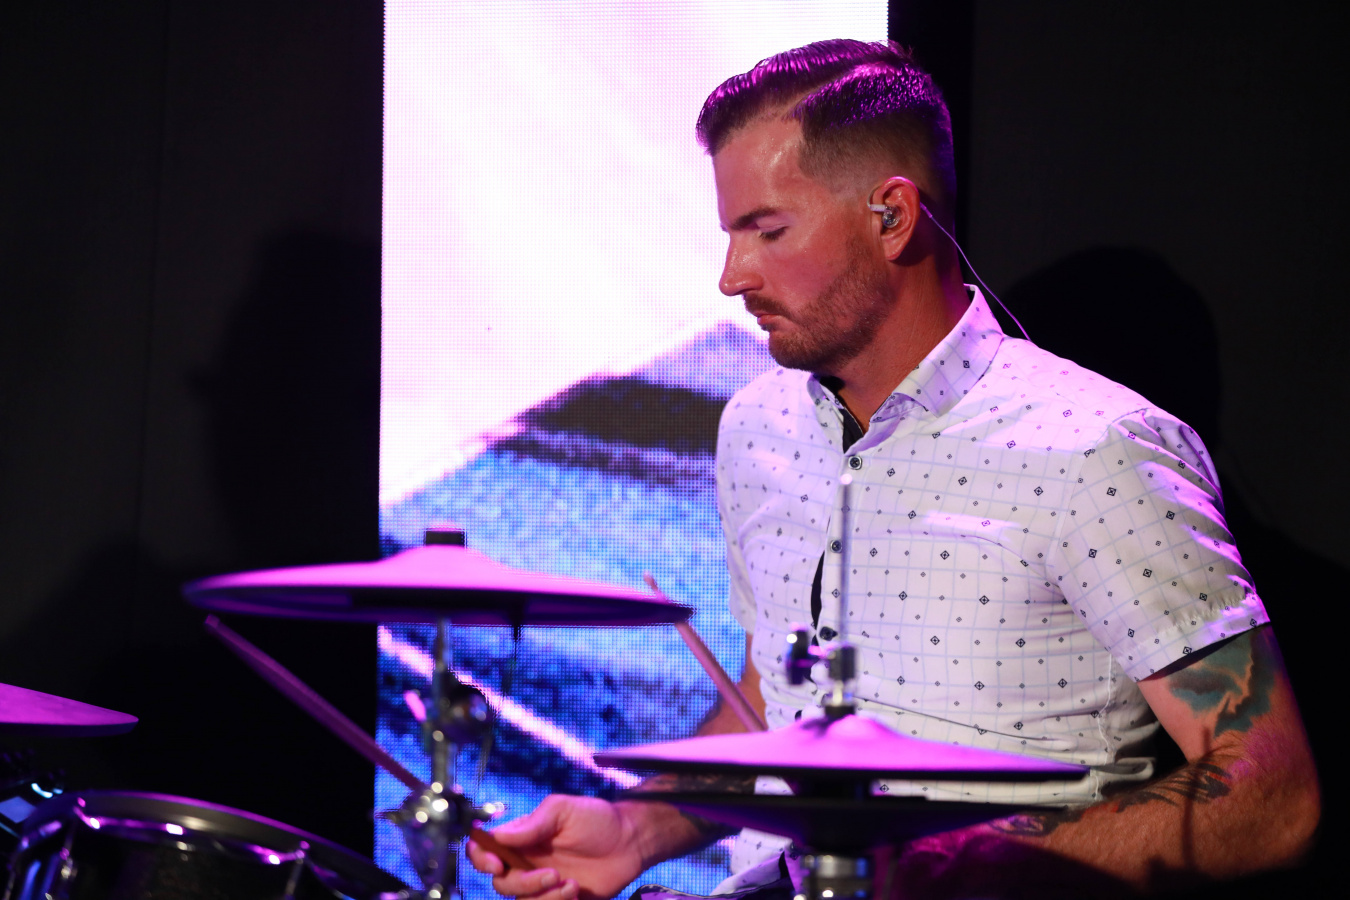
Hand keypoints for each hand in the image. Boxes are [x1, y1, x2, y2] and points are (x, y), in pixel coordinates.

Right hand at [467, 794, 647, 899]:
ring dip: (543, 897)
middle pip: (501, 882)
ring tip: (570, 884)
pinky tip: (575, 891)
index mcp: (521, 838)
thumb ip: (533, 823)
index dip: (481, 858)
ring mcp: (541, 884)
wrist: (631, 842)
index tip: (496, 863)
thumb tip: (499, 835)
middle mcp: (526, 862)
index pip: (484, 849)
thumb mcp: (564, 810)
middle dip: (522, 883)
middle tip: (553, 874)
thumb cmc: (598, 819)